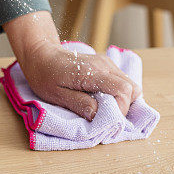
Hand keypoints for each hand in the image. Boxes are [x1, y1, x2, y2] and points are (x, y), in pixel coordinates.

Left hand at [4, 11, 140, 120]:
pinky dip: (118, 93)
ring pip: (129, 84)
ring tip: (104, 109)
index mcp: (92, 72)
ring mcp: (106, 63)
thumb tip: (98, 115)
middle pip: (132, 88)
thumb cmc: (45, 75)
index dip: (120, 109)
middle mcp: (104, 65)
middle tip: (106, 116)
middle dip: (124, 106)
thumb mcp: (56, 95)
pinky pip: (121, 80)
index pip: (123, 90)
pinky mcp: (105, 64)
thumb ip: (79, 104)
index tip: (105, 119)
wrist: (41, 54)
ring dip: (122, 100)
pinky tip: (102, 99)